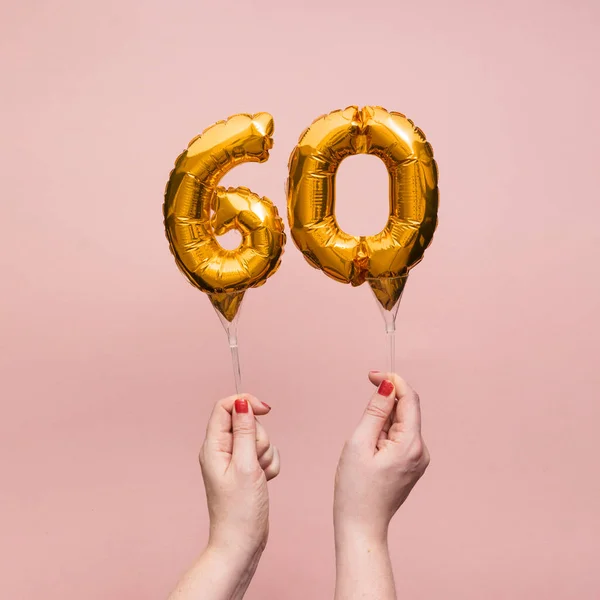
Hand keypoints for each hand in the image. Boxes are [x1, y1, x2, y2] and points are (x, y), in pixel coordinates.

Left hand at [168, 395, 279, 599]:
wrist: (242, 543)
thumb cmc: (239, 510)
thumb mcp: (246, 466)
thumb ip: (245, 431)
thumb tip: (242, 403)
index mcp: (213, 446)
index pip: (225, 407)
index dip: (246, 403)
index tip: (265, 410)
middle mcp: (221, 450)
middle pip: (246, 422)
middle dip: (259, 437)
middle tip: (255, 460)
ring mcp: (234, 461)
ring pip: (258, 438)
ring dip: (266, 453)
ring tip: (259, 475)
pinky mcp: (246, 470)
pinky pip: (264, 454)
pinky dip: (269, 464)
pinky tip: (264, 480)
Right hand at [334, 372, 429, 540]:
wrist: (360, 525)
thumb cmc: (355, 488)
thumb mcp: (359, 442)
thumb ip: (375, 411)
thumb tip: (388, 385)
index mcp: (411, 444)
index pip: (409, 398)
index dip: (392, 381)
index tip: (371, 374)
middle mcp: (421, 450)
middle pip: (406, 410)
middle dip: (384, 405)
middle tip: (360, 424)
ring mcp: (419, 459)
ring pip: (401, 424)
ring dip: (382, 422)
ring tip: (363, 447)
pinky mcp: (412, 465)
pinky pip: (400, 438)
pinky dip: (384, 434)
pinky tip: (370, 451)